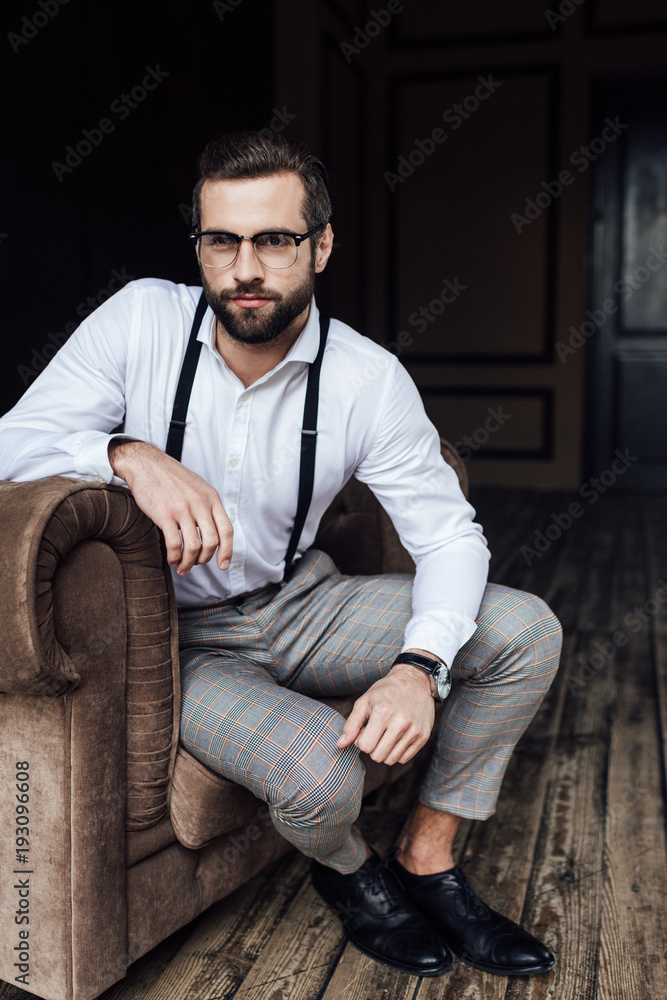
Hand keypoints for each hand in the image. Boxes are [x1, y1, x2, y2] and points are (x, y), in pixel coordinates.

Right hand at [108, 440, 232, 575]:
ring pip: (193, 546)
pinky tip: (171, 559)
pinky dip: (174, 557)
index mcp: (211, 498)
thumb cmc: (171, 477)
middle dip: (205, 559)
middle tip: (196, 564)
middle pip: (212, 542)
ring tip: (182, 567)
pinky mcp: (164, 514)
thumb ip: (208, 506)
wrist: (146, 463)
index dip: (227, 551)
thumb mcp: (198, 487)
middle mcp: (200, 503)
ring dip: (188, 563)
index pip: (227, 530)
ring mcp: (182, 509)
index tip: (223, 565)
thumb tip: (215, 531)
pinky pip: (174, 544)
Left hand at [336, 661, 434, 765]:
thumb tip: (340, 745)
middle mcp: (400, 723)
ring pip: (391, 760)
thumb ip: (351, 724)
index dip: (361, 740)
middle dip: (372, 747)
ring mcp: (414, 731)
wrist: (414, 681)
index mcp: (383, 712)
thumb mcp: (364, 701)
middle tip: (375, 733)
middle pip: (377, 756)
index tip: (365, 729)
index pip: (365, 746)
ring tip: (386, 735)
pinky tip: (397, 737)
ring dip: (384, 751)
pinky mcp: (423, 736)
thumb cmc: (386, 691)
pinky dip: (397, 752)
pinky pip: (404, 759)